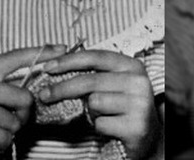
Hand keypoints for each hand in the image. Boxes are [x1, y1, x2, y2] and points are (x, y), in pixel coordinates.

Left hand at [38, 50, 157, 159]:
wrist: (149, 136)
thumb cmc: (123, 108)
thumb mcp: (112, 84)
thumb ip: (92, 74)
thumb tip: (55, 69)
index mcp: (131, 66)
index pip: (95, 57)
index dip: (68, 60)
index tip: (47, 67)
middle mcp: (138, 82)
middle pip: (90, 80)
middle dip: (62, 88)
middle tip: (44, 95)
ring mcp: (140, 104)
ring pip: (94, 102)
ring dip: (90, 112)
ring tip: (103, 115)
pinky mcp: (136, 126)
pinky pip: (101, 123)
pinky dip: (99, 127)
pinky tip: (111, 127)